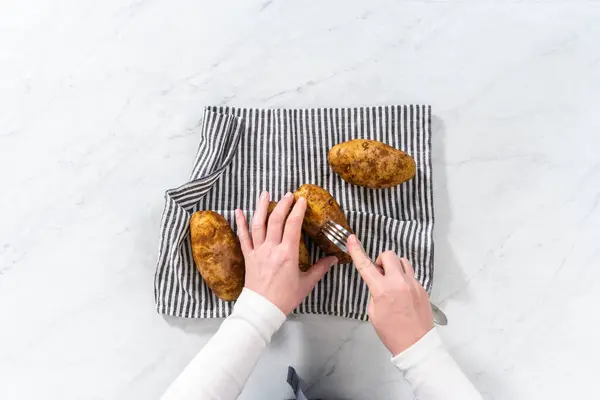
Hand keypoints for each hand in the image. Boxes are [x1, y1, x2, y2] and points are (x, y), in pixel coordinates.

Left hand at [235, 191, 337, 314]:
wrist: (263, 309)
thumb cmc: (285, 298)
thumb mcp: (307, 283)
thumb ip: (320, 268)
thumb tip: (334, 258)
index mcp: (288, 253)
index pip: (293, 225)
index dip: (297, 210)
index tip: (302, 200)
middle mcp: (272, 248)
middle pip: (276, 220)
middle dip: (283, 204)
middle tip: (288, 194)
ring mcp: (258, 251)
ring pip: (258, 224)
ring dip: (261, 207)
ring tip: (264, 194)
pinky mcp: (248, 257)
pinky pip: (243, 237)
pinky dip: (240, 223)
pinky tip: (238, 211)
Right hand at [347, 235, 432, 355]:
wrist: (416, 344)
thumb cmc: (391, 332)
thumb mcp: (373, 313)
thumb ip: (374, 293)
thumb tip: (379, 284)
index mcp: (382, 290)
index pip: (366, 265)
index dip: (356, 250)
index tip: (351, 239)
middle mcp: (399, 282)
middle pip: (389, 255)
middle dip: (381, 260)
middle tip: (380, 273)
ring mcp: (413, 284)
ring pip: (403, 261)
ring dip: (394, 267)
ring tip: (392, 282)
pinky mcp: (422, 288)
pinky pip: (411, 275)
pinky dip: (404, 278)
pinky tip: (402, 294)